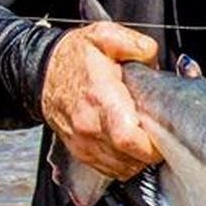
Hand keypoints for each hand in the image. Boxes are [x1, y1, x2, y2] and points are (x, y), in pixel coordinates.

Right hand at [41, 21, 161, 179]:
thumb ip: (136, 45)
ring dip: (138, 159)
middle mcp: (90, 126)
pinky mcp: (81, 152)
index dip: (151, 145)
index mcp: (101, 98)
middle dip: (151, 151)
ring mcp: (84, 142)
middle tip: (159, 134)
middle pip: (130, 158)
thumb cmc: (74, 56)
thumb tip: (154, 59)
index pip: (128, 138)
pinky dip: (125, 164)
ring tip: (144, 138)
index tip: (164, 135)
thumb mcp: (105, 36)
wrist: (41, 71)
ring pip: (122, 168)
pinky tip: (130, 147)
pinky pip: (110, 170)